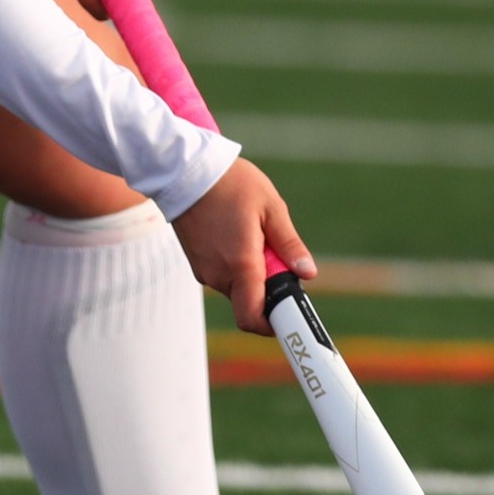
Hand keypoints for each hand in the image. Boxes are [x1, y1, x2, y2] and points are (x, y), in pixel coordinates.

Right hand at [171, 158, 313, 332]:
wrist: (185, 170)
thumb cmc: (231, 184)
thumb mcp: (271, 208)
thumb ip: (289, 244)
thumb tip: (308, 273)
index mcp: (241, 265)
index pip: (253, 318)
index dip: (274, 325)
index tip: (291, 315)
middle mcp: (219, 274)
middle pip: (250, 300)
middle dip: (268, 285)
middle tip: (273, 251)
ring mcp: (204, 270)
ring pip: (237, 286)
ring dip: (252, 271)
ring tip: (252, 233)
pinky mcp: (197, 262)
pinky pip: (223, 274)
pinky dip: (236, 264)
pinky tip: (236, 233)